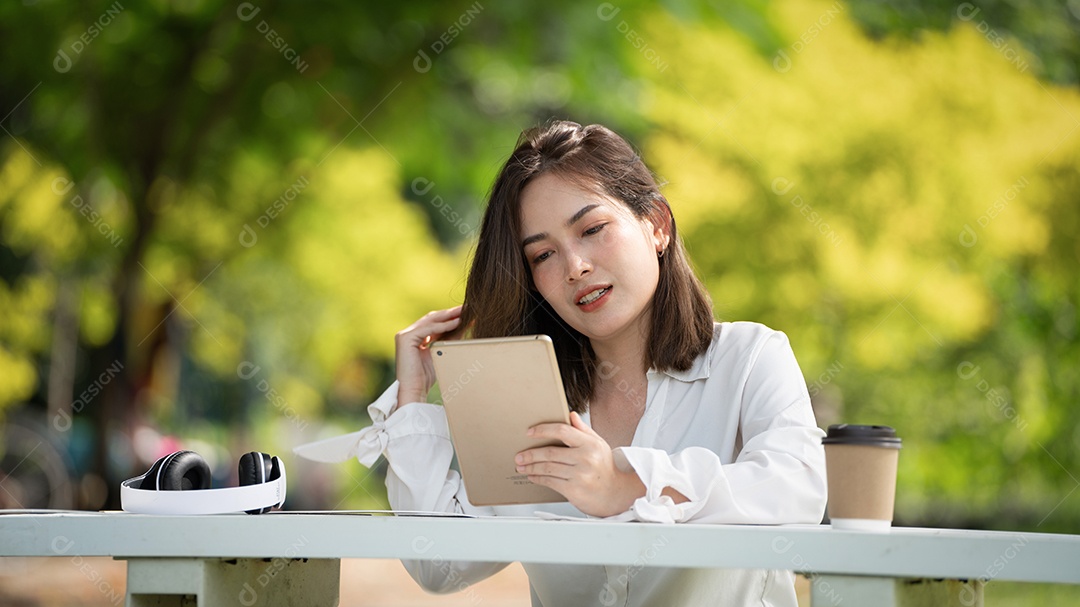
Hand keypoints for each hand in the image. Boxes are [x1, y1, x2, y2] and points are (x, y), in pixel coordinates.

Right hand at [394, 305, 462, 410]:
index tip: (466, 313)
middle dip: (450, 313)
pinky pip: (428, 329)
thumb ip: (449, 339)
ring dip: (449, 316)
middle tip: (467, 308)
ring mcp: (404, 335)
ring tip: (464, 312)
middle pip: (432, 319)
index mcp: (415, 337)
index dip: (450, 317)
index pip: (434, 322)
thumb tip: (465, 325)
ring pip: (430, 321)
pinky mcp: (405, 338)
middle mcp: (408, 334)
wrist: (414, 391)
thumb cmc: (426, 377)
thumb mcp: (441, 352)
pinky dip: (443, 325)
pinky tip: (456, 323)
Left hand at [515, 412, 645, 516]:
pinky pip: (550, 481)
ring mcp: (580, 475)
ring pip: (547, 468)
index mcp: (590, 444)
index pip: (562, 431)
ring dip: (530, 467)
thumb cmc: (605, 468)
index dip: (543, 430)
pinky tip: (532, 476)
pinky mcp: (574, 490)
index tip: (530, 432)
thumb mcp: (598, 445)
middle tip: (519, 455)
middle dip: (530, 454)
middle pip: (550, 452)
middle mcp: (586, 458)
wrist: (615, 494)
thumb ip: (583, 430)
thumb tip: (570, 415)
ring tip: (521, 466)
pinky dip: (538, 478)